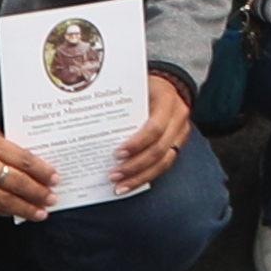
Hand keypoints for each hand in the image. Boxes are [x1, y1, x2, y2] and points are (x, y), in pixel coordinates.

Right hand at [0, 116, 59, 222]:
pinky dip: (3, 211)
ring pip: (3, 201)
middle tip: (52, 198)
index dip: (42, 171)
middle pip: (16, 182)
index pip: (22, 159)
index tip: (55, 178)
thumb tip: (27, 161)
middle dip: (37, 193)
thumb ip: (2, 143)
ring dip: (25, 208)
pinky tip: (16, 213)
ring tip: (41, 213)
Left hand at [108, 74, 193, 194]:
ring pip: (165, 162)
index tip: (117, 154)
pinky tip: (132, 183)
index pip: (155, 128)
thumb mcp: (135, 86)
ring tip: (120, 187)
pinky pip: (166, 164)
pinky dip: (147, 176)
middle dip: (135, 166)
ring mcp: (181, 133)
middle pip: (159, 150)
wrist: (171, 83)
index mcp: (167, 101)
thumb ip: (121, 101)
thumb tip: (89, 118)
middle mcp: (179, 118)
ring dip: (141, 177)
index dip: (137, 144)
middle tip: (113, 176)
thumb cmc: (146, 84)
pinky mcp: (179, 144)